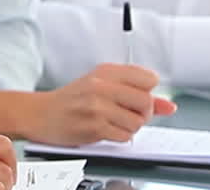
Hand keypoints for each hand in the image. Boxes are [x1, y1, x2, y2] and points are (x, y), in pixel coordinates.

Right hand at [23, 63, 176, 144]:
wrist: (39, 114)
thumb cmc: (72, 100)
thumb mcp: (102, 87)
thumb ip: (137, 94)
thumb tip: (170, 106)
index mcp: (105, 72)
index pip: (148, 78)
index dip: (146, 92)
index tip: (134, 97)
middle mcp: (100, 86)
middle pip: (146, 102)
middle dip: (142, 113)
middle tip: (125, 113)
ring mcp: (97, 106)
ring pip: (138, 122)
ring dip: (129, 127)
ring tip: (111, 122)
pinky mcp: (94, 127)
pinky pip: (125, 136)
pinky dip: (119, 137)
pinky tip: (104, 130)